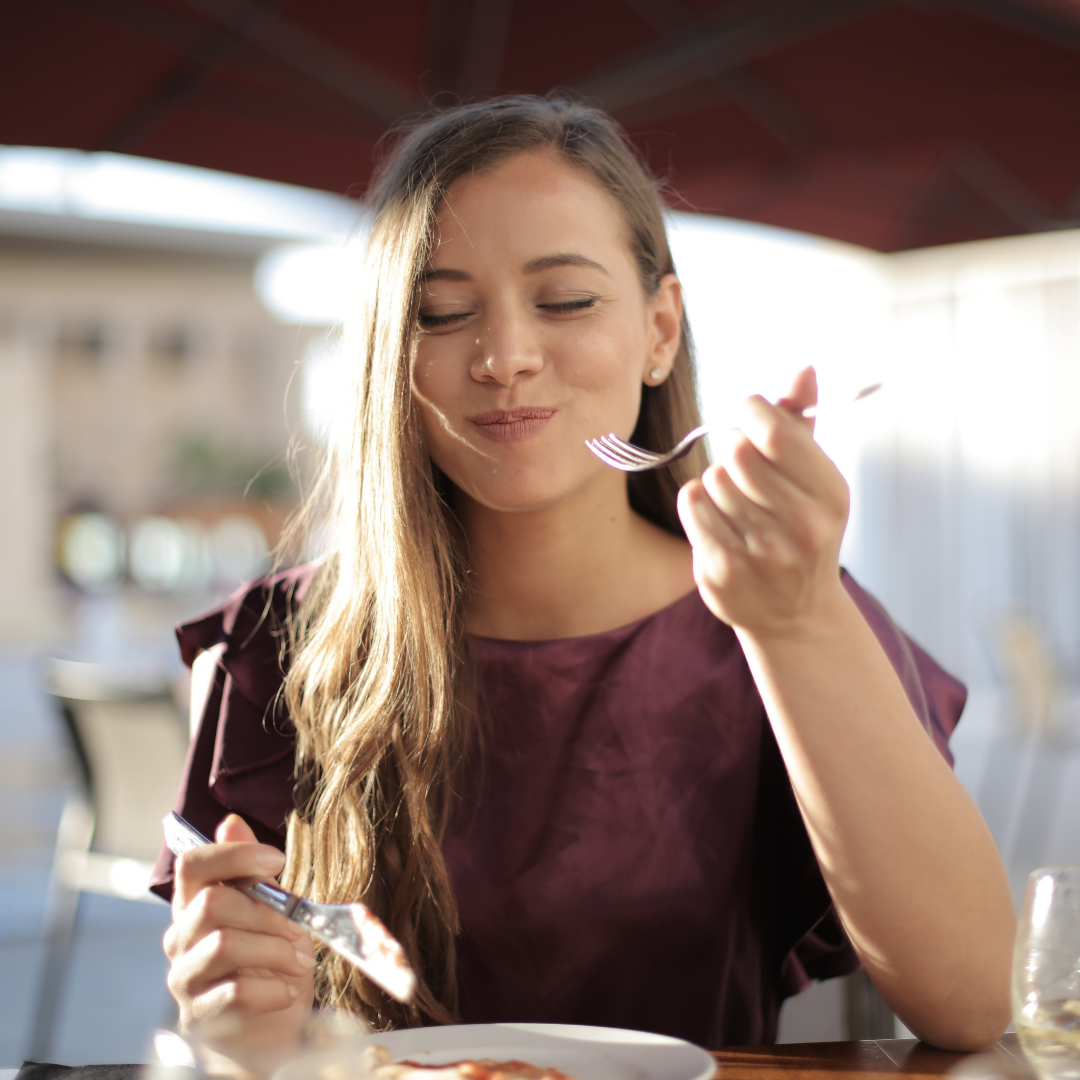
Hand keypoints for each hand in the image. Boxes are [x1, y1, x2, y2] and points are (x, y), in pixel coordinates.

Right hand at [164, 814, 314, 1072]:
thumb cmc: (269, 964)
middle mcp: (181, 938)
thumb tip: (231, 821)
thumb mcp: (271, 911)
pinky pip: (233, 992)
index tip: (277, 861)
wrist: (266, 1031)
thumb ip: (251, 872)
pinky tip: (288, 991)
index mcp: (195, 905)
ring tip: (300, 960)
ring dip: (274, 949)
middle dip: (268, 912)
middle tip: (300, 928)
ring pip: (223, 944)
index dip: (234, 855)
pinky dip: (272, 988)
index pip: (192, 864)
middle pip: (212, 902)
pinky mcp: (198, 1016)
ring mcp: (185, 978)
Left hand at [676, 366, 849, 637]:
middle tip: (741, 464)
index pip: (774, 432)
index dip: (751, 411)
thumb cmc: (802, 531)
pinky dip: (698, 503)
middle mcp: (802, 526)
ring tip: (738, 505)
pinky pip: (692, 504)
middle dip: (733, 449)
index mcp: (830, 495)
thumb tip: (803, 369)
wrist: (795, 614)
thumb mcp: (815, 479)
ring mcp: (761, 552)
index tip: (747, 412)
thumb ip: (802, 423)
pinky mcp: (723, 570)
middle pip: (736, 452)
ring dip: (717, 483)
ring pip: (712, 478)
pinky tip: (718, 521)